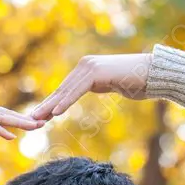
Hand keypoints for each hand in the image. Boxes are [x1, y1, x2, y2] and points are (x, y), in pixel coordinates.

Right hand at [0, 99, 43, 164]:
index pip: (4, 114)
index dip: (20, 119)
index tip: (35, 124)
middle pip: (7, 114)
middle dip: (26, 119)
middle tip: (44, 123)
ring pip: (1, 117)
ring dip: (18, 123)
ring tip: (34, 128)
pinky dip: (0, 130)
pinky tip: (11, 136)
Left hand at [29, 53, 152, 120]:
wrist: (154, 74)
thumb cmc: (137, 81)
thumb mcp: (111, 84)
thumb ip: (99, 84)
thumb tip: (94, 87)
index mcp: (87, 69)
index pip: (66, 89)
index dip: (52, 103)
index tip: (40, 116)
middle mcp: (85, 65)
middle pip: (62, 90)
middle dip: (46, 105)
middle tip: (31, 119)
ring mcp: (90, 67)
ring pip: (67, 90)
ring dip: (51, 106)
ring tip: (38, 118)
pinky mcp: (97, 72)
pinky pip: (78, 90)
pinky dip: (66, 101)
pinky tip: (56, 112)